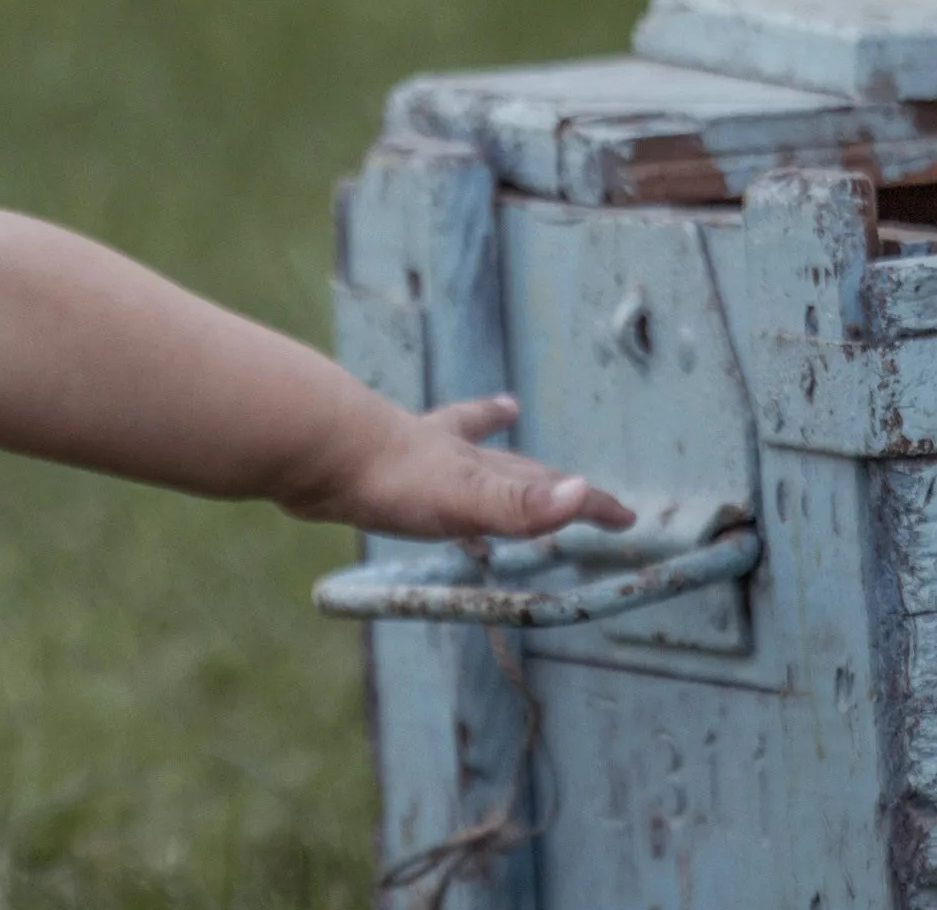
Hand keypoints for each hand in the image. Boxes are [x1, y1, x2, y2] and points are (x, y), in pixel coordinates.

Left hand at [285, 393, 634, 540]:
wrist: (311, 444)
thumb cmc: (389, 475)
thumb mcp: (464, 498)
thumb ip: (520, 506)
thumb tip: (582, 495)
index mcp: (480, 467)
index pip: (550, 487)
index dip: (588, 502)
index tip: (626, 514)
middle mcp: (453, 455)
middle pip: (515, 468)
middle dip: (550, 479)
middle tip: (578, 487)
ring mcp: (413, 455)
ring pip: (462, 452)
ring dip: (487, 452)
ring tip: (502, 422)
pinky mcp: (372, 464)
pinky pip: (413, 471)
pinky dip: (428, 472)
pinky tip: (412, 476)